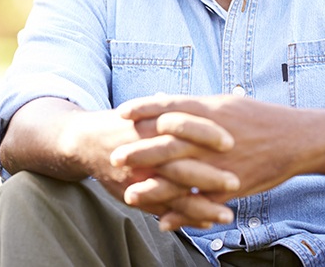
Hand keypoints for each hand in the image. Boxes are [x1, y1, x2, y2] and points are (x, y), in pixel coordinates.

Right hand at [0, 97, 238, 228]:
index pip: (182, 124)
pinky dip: (184, 216)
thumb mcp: (151, 108)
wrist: (88, 140)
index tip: (231, 141)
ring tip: (228, 214)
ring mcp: (139, 174)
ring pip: (172, 193)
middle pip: (178, 162)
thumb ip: (177, 108)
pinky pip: (162, 208)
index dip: (206, 132)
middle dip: (207, 175)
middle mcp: (146, 149)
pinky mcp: (134, 192)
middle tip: (236, 181)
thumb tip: (214, 101)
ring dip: (201, 205)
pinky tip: (207, 222)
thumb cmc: (129, 122)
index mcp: (152, 122)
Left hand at [116, 95, 303, 227]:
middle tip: (115, 157)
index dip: (144, 108)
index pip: (170, 105)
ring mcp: (222, 161)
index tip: (121, 111)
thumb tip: (167, 100)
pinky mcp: (233, 185)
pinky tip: (164, 221)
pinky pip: (202, 201)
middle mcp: (213, 135)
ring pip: (181, 176)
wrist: (296, 138)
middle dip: (140, 150)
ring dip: (154, 187)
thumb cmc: (261, 118)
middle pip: (169, 142)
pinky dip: (182, 212)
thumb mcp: (228, 104)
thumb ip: (196, 105)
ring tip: (130, 194)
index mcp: (212, 110)